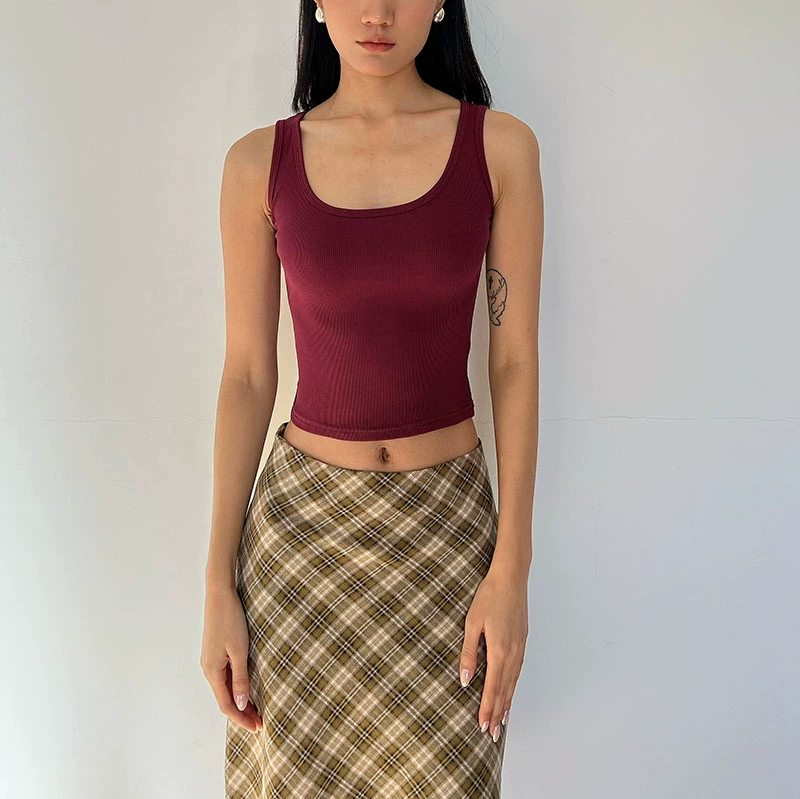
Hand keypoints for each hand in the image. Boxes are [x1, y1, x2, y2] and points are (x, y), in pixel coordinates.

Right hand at [200, 585, 262, 733]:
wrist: (220, 595)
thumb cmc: (231, 620)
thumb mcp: (239, 651)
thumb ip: (241, 678)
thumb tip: (241, 705)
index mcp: (212, 671)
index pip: (226, 705)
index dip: (241, 718)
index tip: (257, 727)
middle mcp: (208, 669)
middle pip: (225, 699)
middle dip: (242, 713)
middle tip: (260, 723)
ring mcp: (210, 661)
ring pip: (225, 689)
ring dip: (240, 701)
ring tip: (257, 710)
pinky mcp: (215, 653)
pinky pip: (225, 678)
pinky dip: (236, 688)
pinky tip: (246, 689)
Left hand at [458, 563, 528, 741]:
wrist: (511, 577)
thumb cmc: (489, 596)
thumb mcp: (472, 623)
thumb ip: (468, 653)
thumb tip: (465, 680)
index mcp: (499, 650)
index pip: (492, 687)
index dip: (488, 708)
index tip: (484, 726)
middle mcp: (512, 652)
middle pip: (505, 689)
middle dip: (498, 712)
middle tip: (493, 734)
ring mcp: (520, 646)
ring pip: (513, 681)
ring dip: (507, 702)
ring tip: (503, 720)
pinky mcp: (522, 640)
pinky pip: (518, 670)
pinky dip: (514, 685)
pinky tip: (510, 691)